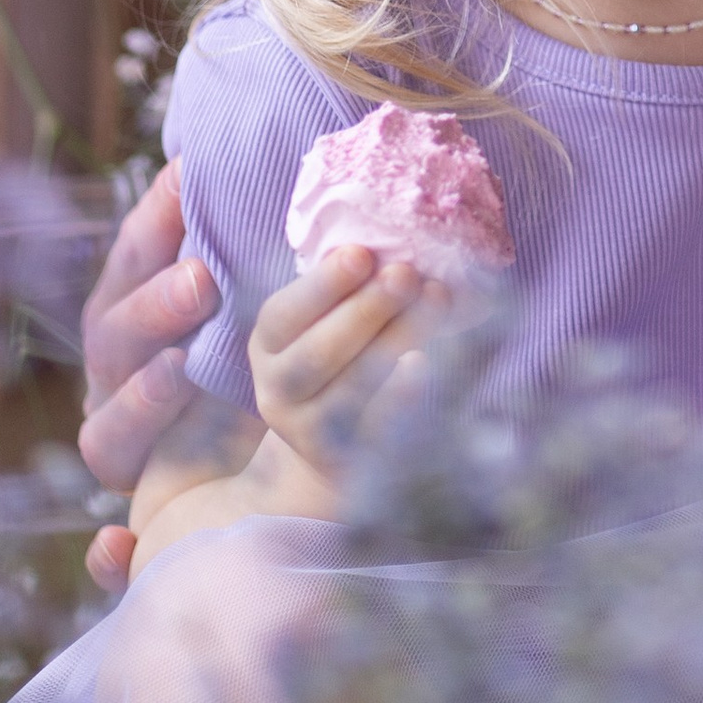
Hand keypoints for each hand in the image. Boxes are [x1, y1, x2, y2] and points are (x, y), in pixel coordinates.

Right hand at [80, 160, 221, 592]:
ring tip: (179, 374)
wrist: (240, 469)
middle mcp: (118, 384)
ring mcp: (126, 450)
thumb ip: (210, 237)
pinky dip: (110, 552)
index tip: (189, 188)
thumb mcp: (232, 292)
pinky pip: (117, 545)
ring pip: (107, 437)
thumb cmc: (240, 352)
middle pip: (114, 343)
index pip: (128, 268)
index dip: (153, 231)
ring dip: (139, 404)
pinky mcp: (143, 518)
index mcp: (135, 321)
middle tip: (205, 281)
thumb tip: (205, 156)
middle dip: (154, 308)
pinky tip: (119, 544)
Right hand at [250, 243, 439, 489]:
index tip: (361, 253)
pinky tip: (422, 363)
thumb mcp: (322, 320)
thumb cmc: (337, 354)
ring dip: (393, 341)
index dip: (322, 286)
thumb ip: (341, 290)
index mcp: (267, 346)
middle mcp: (277, 392)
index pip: (283, 315)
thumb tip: (388, 243)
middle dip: (364, 310)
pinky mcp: (347, 460)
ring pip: (347, 390)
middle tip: (407, 274)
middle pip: (315, 355)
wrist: (330, 443)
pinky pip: (375, 429)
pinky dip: (397, 395)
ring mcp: (310, 432)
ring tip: (435, 300)